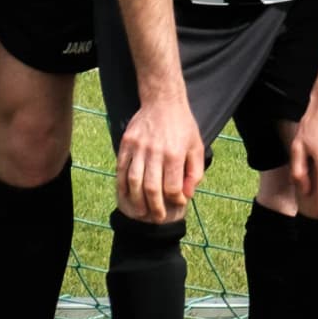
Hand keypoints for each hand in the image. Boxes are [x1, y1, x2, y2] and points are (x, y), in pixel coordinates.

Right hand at [116, 92, 205, 224]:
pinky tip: (126, 195)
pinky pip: (121, 169)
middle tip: (157, 217)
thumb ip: (195, 172)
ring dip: (136, 200)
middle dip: (154, 207)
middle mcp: (155, 151)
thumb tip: (187, 194)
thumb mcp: (196, 147)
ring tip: (140, 212)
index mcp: (175, 153)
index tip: (177, 203)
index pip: (172, 186)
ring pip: (133, 180)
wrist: (162, 101)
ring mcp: (138, 147)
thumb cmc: (183, 126)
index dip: (175, 199)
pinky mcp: (126, 143)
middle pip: (151, 187)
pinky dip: (122, 185)